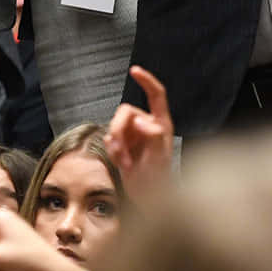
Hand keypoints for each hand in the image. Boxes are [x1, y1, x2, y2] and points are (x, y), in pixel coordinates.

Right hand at [104, 66, 173, 200]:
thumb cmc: (160, 182)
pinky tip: (122, 163)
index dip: (146, 81)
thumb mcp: (159, 159)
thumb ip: (153, 137)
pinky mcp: (124, 144)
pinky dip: (113, 151)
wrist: (149, 199)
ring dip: (116, 144)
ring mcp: (134, 135)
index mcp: (161, 124)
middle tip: (119, 150)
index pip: (156, 95)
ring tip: (124, 162)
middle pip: (125, 112)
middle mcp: (147, 126)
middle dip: (118, 129)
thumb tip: (143, 121)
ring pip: (115, 126)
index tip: (134, 71)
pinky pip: (110, 139)